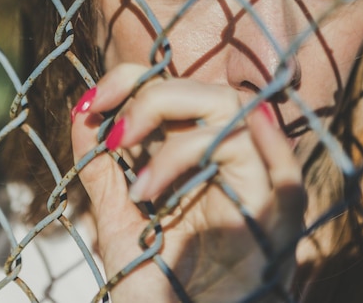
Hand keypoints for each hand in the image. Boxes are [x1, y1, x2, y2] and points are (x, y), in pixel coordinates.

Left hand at [71, 63, 303, 301]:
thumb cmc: (156, 287)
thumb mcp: (119, 221)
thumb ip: (101, 168)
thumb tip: (79, 113)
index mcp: (196, 156)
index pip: (177, 89)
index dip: (133, 80)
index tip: (90, 102)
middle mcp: (229, 161)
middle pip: (212, 93)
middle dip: (155, 98)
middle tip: (116, 134)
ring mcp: (256, 185)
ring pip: (237, 117)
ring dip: (181, 140)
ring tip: (142, 187)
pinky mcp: (276, 219)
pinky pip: (283, 173)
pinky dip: (259, 150)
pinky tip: (208, 156)